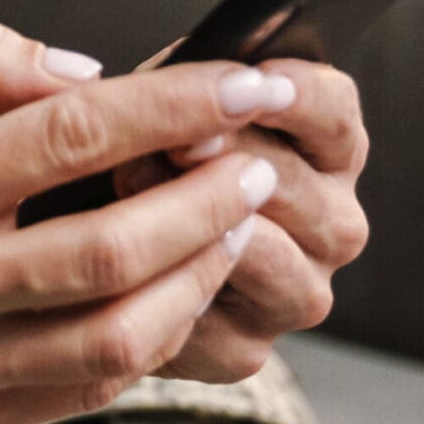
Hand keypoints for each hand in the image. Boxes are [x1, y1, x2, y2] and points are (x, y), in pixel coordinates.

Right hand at [0, 22, 294, 423]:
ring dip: (200, 277)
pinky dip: (155, 335)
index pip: (77, 136)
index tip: (251, 82)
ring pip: (123, 335)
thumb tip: (88, 73)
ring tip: (237, 226)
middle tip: (262, 163)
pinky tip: (180, 285)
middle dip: (214, 200)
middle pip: (118, 247)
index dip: (179, 107)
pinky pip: (93, 385)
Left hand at [103, 39, 371, 381]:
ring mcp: (297, 292)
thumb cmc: (139, 155)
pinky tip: (132, 258)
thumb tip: (194, 75)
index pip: (335, 114)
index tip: (255, 77)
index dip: (298, 95)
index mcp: (327, 152)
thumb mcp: (164, 104)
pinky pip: (218, 320)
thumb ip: (187, 85)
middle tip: (173, 140)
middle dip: (233, 157)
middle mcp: (331, 225)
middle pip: (299, 186)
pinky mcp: (245, 349)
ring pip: (271, 258)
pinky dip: (172, 285)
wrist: (88, 250)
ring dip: (202, 222)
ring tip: (133, 183)